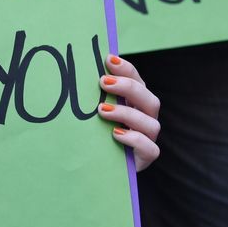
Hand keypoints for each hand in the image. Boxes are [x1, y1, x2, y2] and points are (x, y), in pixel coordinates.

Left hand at [97, 55, 160, 171]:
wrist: (98, 168)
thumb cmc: (95, 135)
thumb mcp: (92, 113)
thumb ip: (92, 96)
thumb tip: (76, 72)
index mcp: (136, 103)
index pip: (138, 81)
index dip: (126, 69)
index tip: (108, 59)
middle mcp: (146, 118)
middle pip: (150, 99)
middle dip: (128, 88)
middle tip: (103, 82)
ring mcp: (148, 138)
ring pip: (151, 124)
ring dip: (127, 114)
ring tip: (102, 110)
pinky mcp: (145, 158)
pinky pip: (150, 148)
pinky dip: (134, 139)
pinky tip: (115, 134)